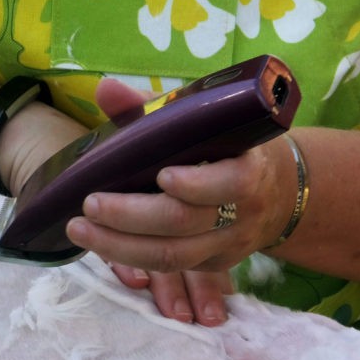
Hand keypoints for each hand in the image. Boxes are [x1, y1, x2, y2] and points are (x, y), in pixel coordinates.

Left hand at [67, 79, 295, 325]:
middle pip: (185, 224)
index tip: (161, 176)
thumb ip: (153, 108)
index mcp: (249, 169)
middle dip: (132, 216)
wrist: (280, 194)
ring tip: (79, 229)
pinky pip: (169, 270)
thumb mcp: (206, 123)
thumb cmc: (230, 146)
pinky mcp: (212, 266)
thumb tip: (104, 88)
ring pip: (172, 258)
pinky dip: (129, 257)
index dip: (196, 185)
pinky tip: (99, 243)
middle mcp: (242, 213)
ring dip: (120, 246)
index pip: (229, 183)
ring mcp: (227, 245)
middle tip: (89, 204)